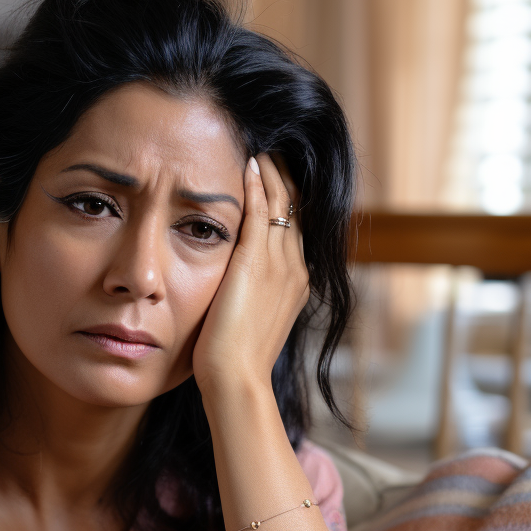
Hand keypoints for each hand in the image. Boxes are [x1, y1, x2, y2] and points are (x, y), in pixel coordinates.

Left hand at [191, 152, 308, 398]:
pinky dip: (258, 186)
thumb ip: (250, 298)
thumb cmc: (235, 362)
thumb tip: (237, 292)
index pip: (295, 232)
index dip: (287, 205)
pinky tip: (250, 165)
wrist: (237, 379)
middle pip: (295, 212)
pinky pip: (262, 212)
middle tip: (271, 155)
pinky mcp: (256, 263)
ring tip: (262, 151)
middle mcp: (295, 269)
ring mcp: (280, 265)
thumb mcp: (250, 322)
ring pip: (283, 205)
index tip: (274, 183)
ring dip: (273, 175)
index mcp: (296, 284)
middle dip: (284, 181)